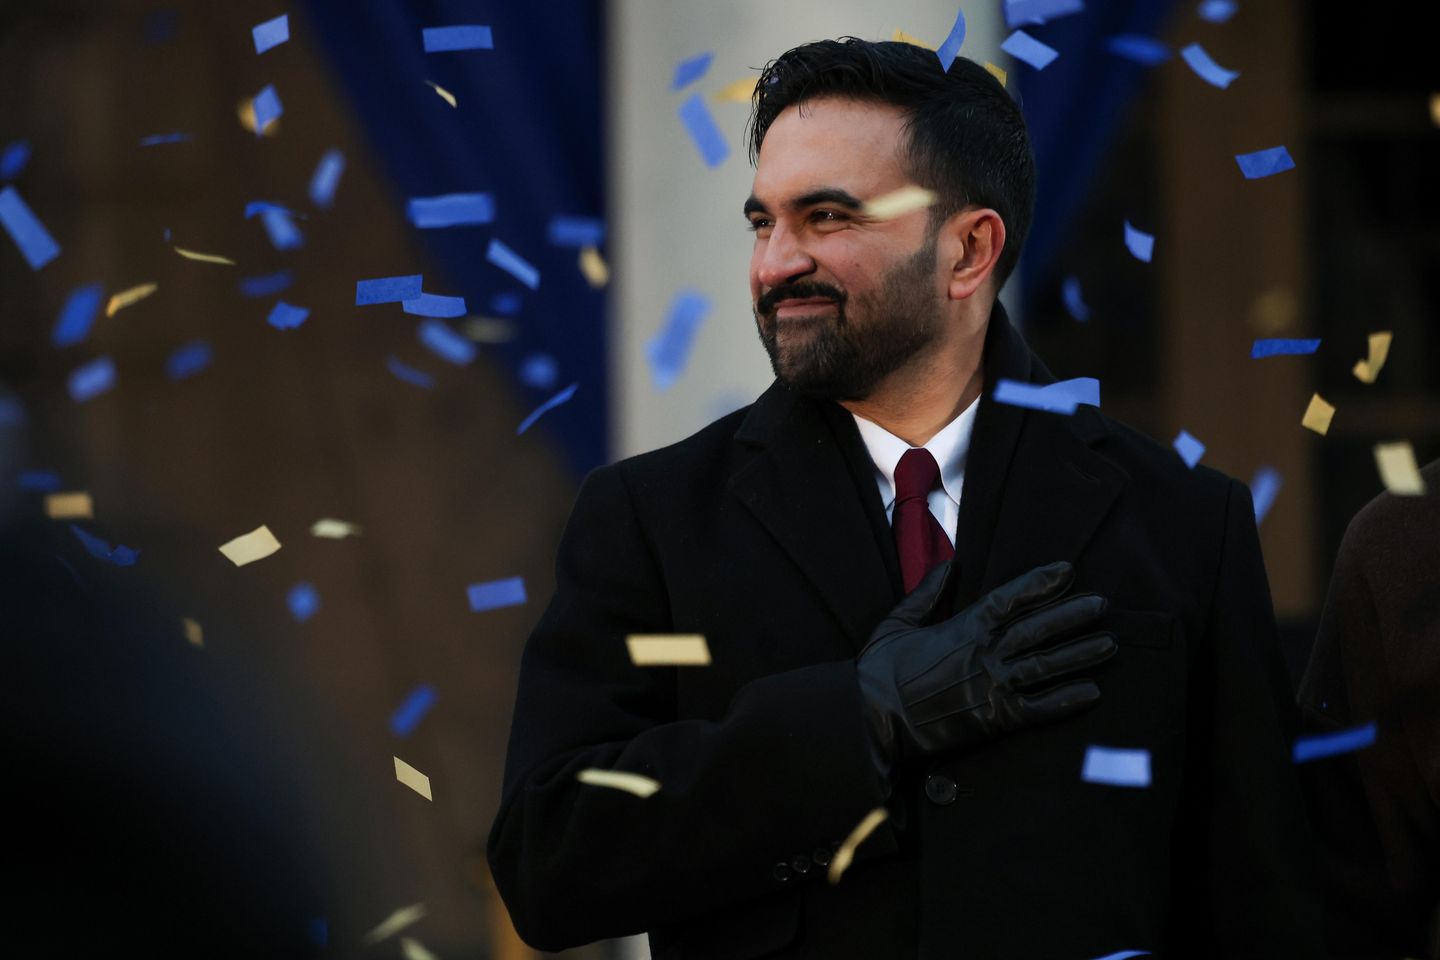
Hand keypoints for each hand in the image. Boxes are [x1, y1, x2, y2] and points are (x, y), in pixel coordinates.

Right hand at [857, 560, 1114, 769]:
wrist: (872, 718)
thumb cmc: (879, 672)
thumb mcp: (897, 622)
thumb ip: (926, 594)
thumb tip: (948, 565)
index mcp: (961, 627)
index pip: (1009, 598)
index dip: (1040, 583)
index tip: (1067, 571)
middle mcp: (983, 652)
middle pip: (1038, 628)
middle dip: (1072, 614)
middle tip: (1101, 604)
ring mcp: (991, 685)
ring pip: (1045, 665)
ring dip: (1080, 654)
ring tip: (1108, 644)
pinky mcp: (993, 718)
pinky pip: (1038, 709)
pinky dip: (1066, 701)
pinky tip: (1091, 693)